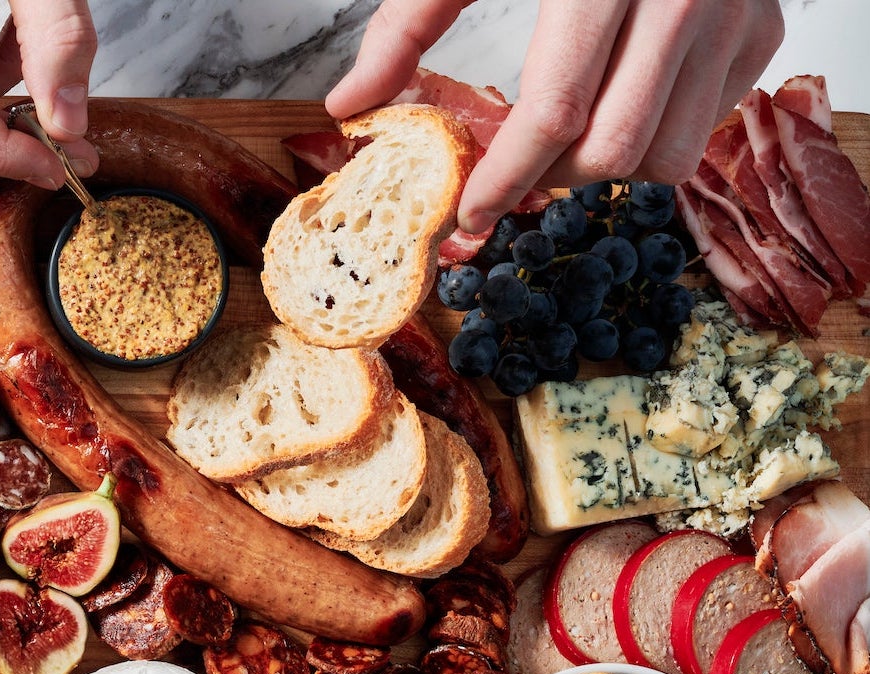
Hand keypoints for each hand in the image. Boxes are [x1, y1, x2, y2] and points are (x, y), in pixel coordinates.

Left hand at [327, 0, 783, 231]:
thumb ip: (409, 24)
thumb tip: (350, 104)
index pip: (555, 111)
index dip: (505, 178)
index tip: (469, 214)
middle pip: (614, 149)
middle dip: (555, 179)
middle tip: (519, 169)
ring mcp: (734, 10)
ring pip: (669, 154)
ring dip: (609, 168)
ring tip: (571, 138)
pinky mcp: (762, 23)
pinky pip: (710, 122)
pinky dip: (663, 132)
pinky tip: (627, 98)